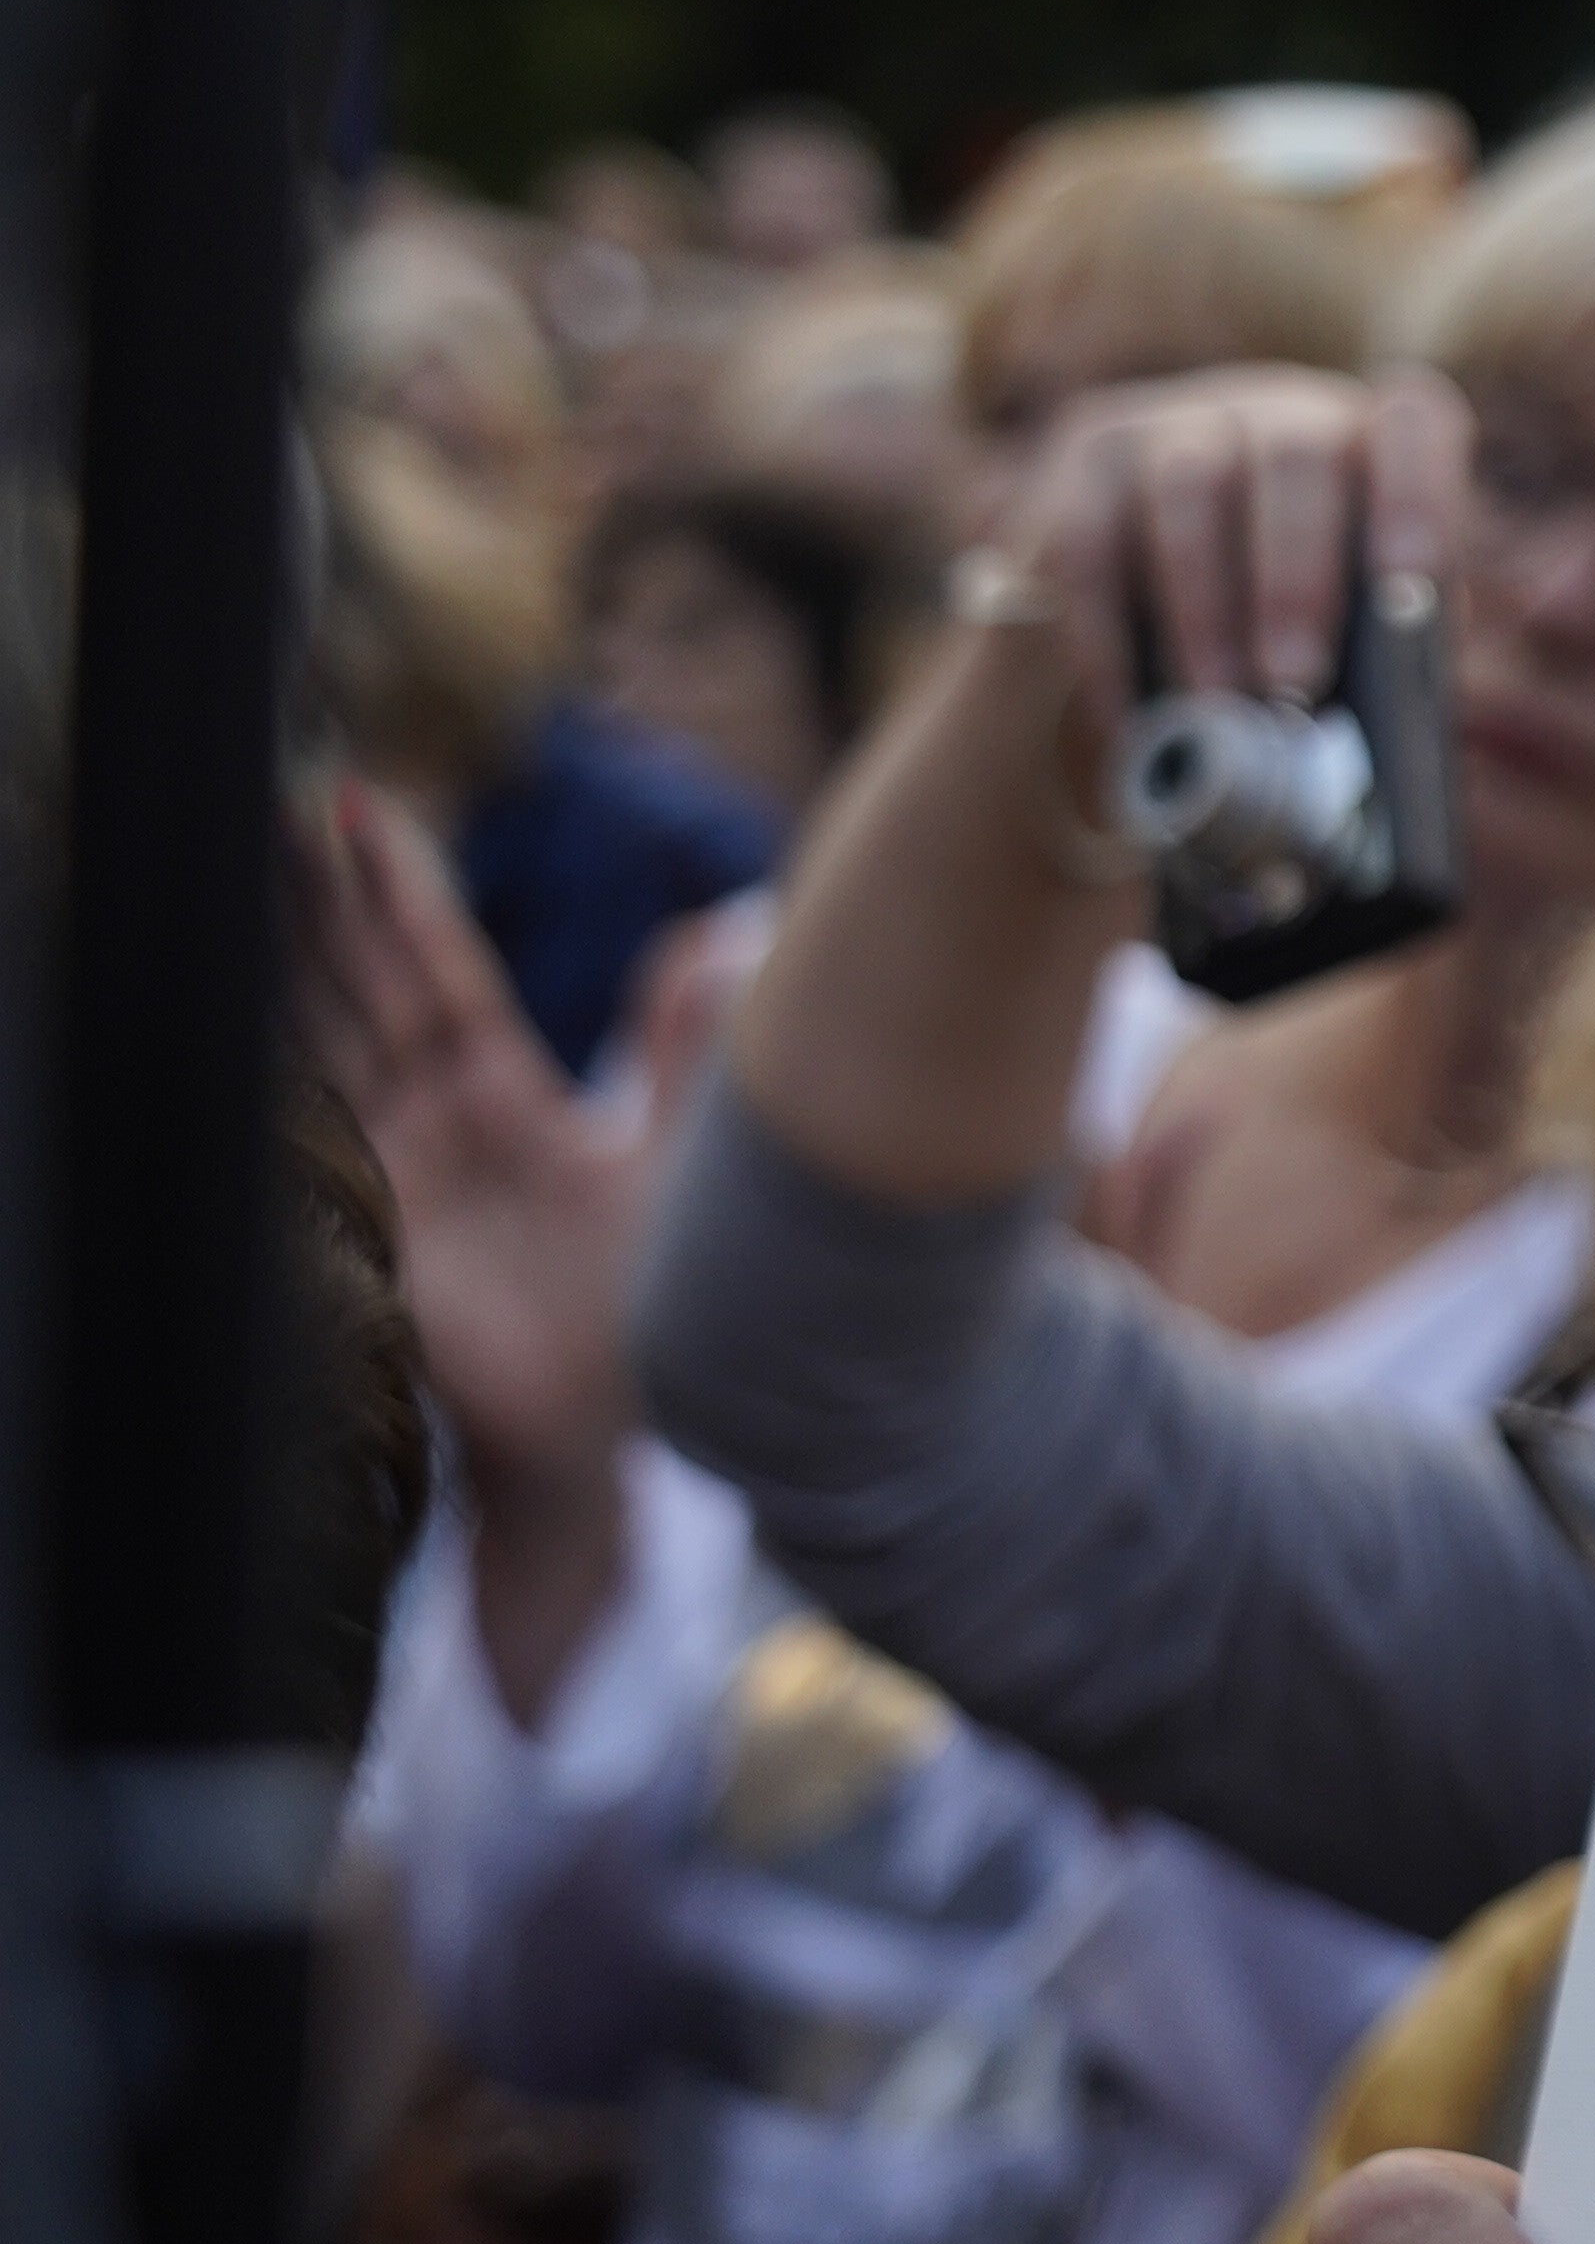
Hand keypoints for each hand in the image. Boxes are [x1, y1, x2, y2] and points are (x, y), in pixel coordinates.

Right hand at [300, 783, 694, 1714]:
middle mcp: (435, 1128)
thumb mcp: (676, 1166)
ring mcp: (393, 1180)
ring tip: (231, 879)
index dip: (393, 898)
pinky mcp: (375, 1240)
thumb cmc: (646, 1313)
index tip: (354, 812)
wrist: (612, 1436)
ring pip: (322, 1048)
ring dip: (279, 968)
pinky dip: (271, 1084)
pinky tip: (229, 1019)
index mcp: (505, 1098)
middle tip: (263, 806)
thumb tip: (716, 942)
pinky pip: (314, 1142)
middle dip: (311, 905)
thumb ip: (679, 1059)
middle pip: (356, 992)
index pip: (431, 975)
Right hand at [986, 365, 1472, 733]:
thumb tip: (1387, 731)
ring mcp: (1175, 420)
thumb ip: (1369, 667)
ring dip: (1206, 614)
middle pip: (1297, 460)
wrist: (1137, 645)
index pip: (1415, 423)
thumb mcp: (1336, 646)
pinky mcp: (1087, 453)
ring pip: (1190, 493)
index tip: (1410, 585)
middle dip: (1296, 582)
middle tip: (1294, 685)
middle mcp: (1277, 410)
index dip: (1417, 495)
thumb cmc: (1275, 647)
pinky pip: (1092, 543)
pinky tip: (1130, 719)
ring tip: (1218, 711)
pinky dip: (1110, 643)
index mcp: (1370, 444)